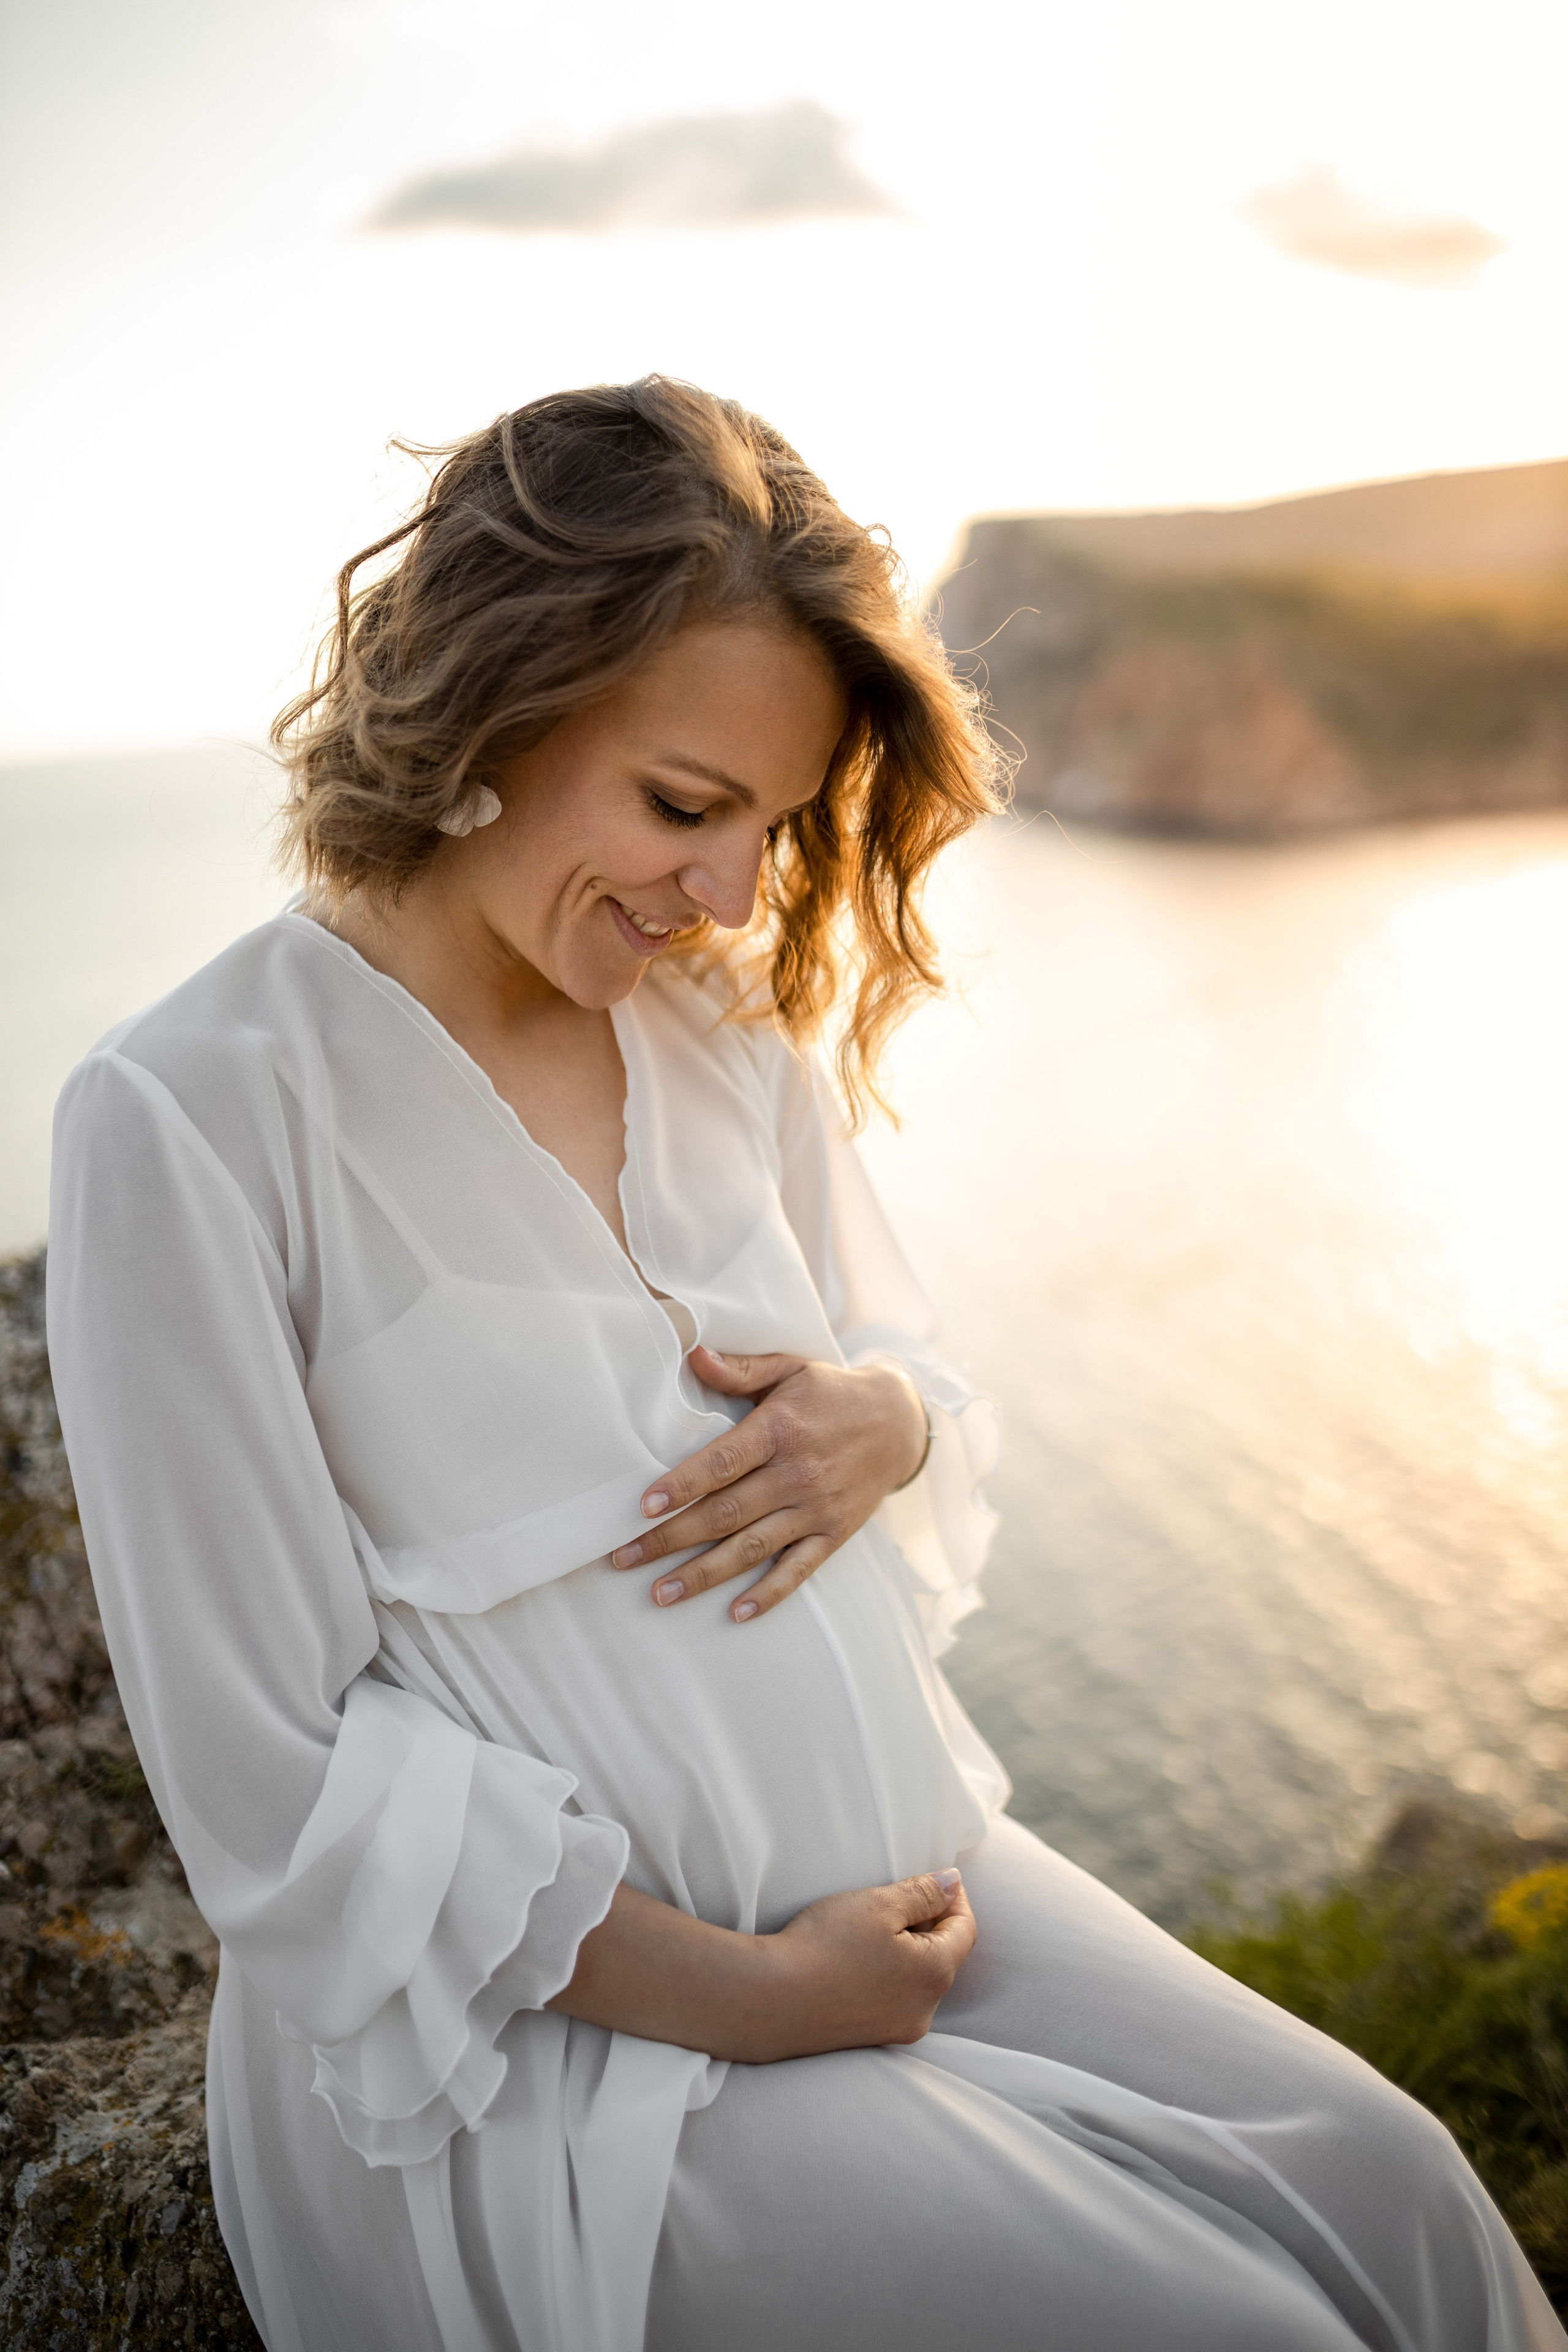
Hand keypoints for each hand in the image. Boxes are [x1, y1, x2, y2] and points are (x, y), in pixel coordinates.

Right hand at [549, 1869, 975, 2063]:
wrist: (769, 2001)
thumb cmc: (825, 1946)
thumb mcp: (878, 1904)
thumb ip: (923, 1892)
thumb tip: (953, 1883)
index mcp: (935, 1974)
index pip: (965, 1929)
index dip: (954, 1897)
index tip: (935, 1876)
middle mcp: (923, 2011)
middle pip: (942, 1957)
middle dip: (930, 1923)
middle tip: (903, 1895)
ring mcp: (895, 2031)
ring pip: (915, 1981)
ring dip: (906, 1951)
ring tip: (876, 1925)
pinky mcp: (866, 2040)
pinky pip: (891, 1999)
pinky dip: (885, 1975)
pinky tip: (855, 1959)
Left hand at [610, 1347, 928, 1621]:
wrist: (899, 1423)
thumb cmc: (831, 1393)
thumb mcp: (790, 1368)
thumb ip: (741, 1368)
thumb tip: (693, 1354)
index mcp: (780, 1430)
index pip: (724, 1462)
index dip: (683, 1485)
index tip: (644, 1507)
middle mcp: (797, 1474)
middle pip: (726, 1513)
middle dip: (670, 1539)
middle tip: (623, 1558)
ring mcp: (816, 1509)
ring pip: (751, 1548)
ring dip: (703, 1574)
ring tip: (660, 1593)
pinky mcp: (834, 1535)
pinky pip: (798, 1571)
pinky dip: (768, 1595)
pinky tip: (735, 1613)